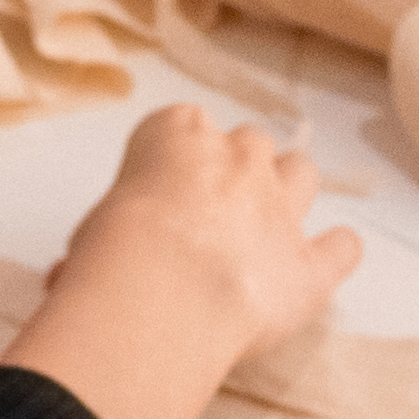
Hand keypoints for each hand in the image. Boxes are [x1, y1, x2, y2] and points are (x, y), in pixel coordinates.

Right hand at [0, 106, 355, 418]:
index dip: (171, 161)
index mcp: (178, 136)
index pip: (180, 126)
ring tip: (265, 230)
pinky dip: (334, 254)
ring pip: (302, 173)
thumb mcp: (86, 235)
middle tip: (209, 217)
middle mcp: (239, 159)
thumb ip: (100, 242)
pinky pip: (344, 246)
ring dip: (289, 194)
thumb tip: (74, 281)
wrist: (162, 292)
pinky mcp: (312, 265)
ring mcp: (284, 208)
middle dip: (236, 173)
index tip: (158, 193)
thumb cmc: (110, 253)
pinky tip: (316, 268)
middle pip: (249, 144)